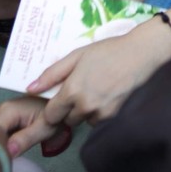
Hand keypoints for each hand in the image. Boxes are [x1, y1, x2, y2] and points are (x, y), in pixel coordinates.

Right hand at [0, 97, 70, 156]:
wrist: (57, 104)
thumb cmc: (53, 115)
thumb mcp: (44, 129)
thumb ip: (26, 139)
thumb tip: (8, 151)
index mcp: (8, 109)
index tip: (3, 156)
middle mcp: (0, 108)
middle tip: (7, 153)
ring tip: (9, 147)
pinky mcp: (1, 116)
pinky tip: (8, 143)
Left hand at [6, 19, 170, 153]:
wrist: (139, 54)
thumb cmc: (106, 51)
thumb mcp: (76, 56)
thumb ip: (52, 74)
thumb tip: (31, 88)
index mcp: (72, 90)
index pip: (51, 115)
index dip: (52, 109)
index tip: (57, 100)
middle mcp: (84, 105)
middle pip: (66, 120)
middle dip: (68, 109)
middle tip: (79, 89)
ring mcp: (100, 112)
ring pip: (83, 120)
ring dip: (84, 111)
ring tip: (94, 89)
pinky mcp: (113, 115)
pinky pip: (97, 120)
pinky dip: (98, 112)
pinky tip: (105, 93)